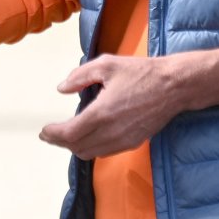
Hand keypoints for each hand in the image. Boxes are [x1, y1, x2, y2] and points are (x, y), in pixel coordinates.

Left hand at [40, 54, 185, 159]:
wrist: (174, 86)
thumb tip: (62, 88)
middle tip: (50, 134)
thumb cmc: (141, 73)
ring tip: (66, 136)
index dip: (53, 134)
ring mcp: (123, 140)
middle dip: (60, 142)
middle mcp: (112, 132)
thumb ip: (80, 76)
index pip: (70, 133)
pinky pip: (105, 152)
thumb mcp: (106, 65)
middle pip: (77, 147)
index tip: (44, 131)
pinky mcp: (133, 143)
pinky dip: (91, 148)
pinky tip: (88, 136)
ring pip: (91, 153)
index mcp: (102, 112)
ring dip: (75, 147)